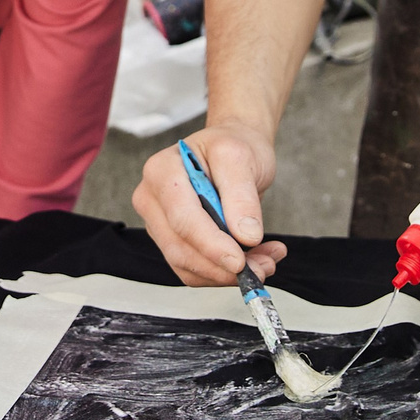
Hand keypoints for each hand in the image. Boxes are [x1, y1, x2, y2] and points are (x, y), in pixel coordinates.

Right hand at [133, 125, 286, 286]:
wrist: (232, 153)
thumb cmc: (232, 146)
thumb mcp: (241, 158)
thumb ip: (242, 195)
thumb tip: (245, 235)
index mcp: (161, 171)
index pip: (182, 219)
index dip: (210, 244)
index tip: (240, 261)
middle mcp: (153, 199)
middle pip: (180, 249)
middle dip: (223, 266)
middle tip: (264, 265)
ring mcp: (159, 223)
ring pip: (187, 266)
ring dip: (227, 273)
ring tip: (266, 260)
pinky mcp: (172, 241)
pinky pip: (195, 270)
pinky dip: (224, 272)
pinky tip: (254, 258)